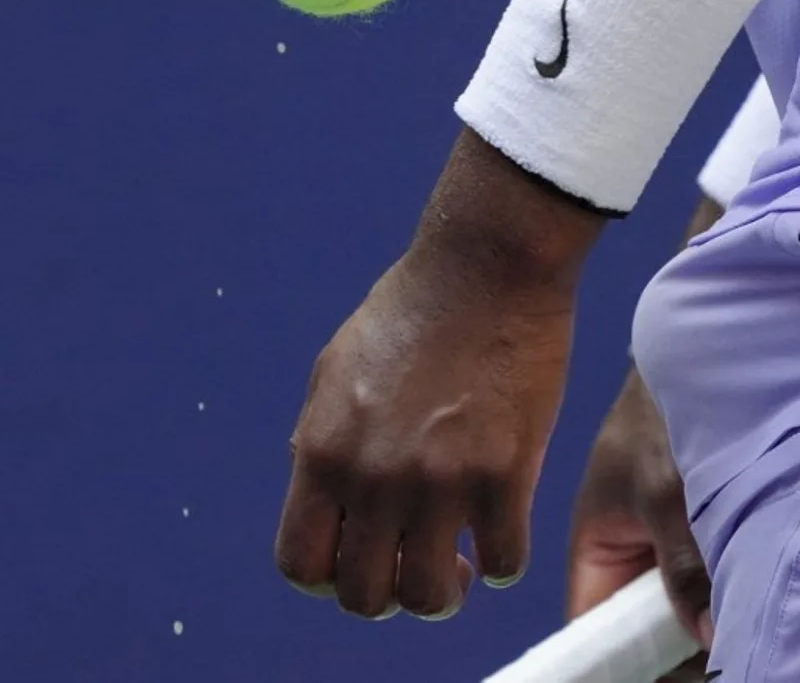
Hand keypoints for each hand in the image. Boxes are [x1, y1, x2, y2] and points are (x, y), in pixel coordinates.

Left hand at [276, 130, 602, 619]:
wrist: (484, 266)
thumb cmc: (412, 307)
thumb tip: (313, 482)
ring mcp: (441, 478)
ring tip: (454, 559)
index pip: (301, 564)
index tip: (359, 557)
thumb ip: (320, 433)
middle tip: (410, 559)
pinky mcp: (505, 472)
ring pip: (429, 597)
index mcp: (326, 448)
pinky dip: (500, 560)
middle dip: (385, 590)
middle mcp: (374, 474)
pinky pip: (503, 563)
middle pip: (363, 595)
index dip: (327, 579)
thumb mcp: (338, 364)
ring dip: (442, 591)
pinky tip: (499, 527)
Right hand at [568, 369, 711, 681]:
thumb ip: (678, 565)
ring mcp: (661, 552)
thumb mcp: (662, 491)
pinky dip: (722, 600)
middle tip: (717, 659)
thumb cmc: (654, 418)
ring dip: (704, 624)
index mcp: (594, 549)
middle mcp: (626, 560)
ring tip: (735, 632)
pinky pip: (705, 588)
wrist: (688, 364)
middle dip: (672, 652)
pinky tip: (742, 606)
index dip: (611, 665)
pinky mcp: (695, 542)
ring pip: (677, 614)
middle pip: (639, 632)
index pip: (590, 628)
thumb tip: (705, 638)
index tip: (653, 682)